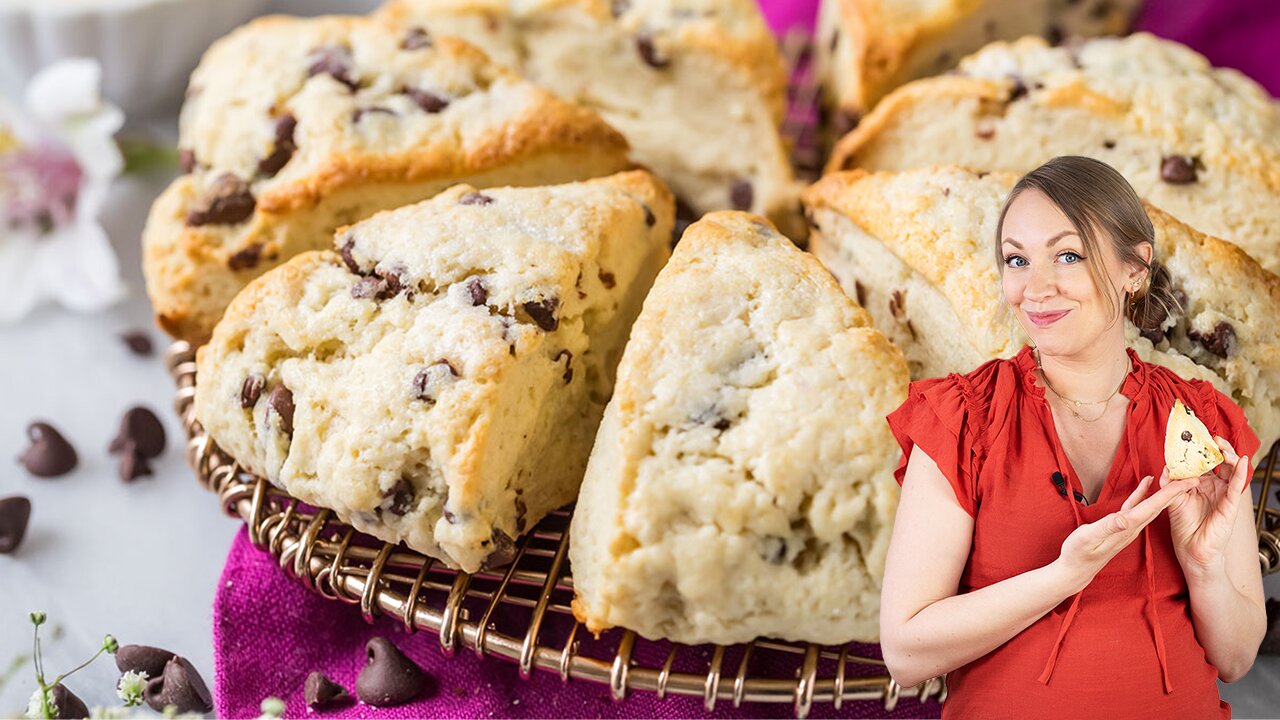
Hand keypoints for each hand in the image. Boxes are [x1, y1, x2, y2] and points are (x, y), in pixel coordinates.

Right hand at [1055, 473, 1199, 590]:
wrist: (1076, 570)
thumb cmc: (1078, 554)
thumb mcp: (1089, 537)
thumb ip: (1106, 527)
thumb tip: (1124, 518)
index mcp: (1127, 527)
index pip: (1155, 507)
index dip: (1172, 493)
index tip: (1189, 481)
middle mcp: (1132, 527)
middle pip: (1160, 506)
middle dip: (1177, 491)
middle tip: (1194, 475)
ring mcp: (1128, 527)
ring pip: (1152, 505)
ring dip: (1165, 491)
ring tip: (1177, 476)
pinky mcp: (1121, 525)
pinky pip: (1137, 505)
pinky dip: (1144, 493)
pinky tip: (1147, 484)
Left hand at [1161, 436, 1251, 577]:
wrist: (1191, 550)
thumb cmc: (1184, 527)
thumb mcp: (1172, 500)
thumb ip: (1169, 484)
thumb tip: (1166, 467)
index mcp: (1200, 484)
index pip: (1203, 462)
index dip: (1200, 449)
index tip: (1194, 435)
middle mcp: (1213, 487)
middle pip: (1219, 462)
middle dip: (1216, 448)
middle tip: (1210, 436)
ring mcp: (1223, 495)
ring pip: (1230, 470)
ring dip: (1228, 455)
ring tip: (1221, 445)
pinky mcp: (1230, 504)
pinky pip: (1237, 485)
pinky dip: (1240, 472)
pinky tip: (1241, 460)